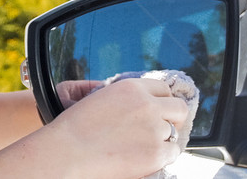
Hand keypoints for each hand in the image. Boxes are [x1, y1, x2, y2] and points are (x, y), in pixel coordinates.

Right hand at [46, 77, 188, 178]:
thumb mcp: (102, 98)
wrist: (67, 151)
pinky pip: (172, 153)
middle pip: (179, 108)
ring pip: (175, 133)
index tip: (159, 111)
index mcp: (133, 88)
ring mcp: (154, 129)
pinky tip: (145, 158)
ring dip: (164, 140)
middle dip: (172, 118)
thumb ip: (126, 98)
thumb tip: (142, 105)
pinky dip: (162, 157)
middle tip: (161, 129)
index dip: (162, 102)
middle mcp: (148, 105)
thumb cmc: (76, 128)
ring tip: (145, 147)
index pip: (164, 90)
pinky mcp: (156, 152)